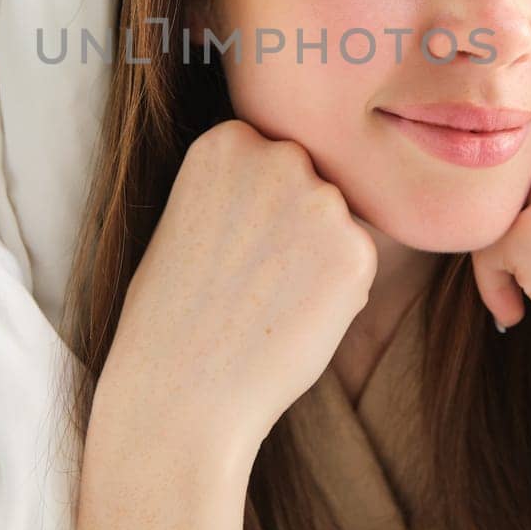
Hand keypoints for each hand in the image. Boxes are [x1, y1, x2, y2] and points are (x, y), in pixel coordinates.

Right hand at [99, 118, 377, 457]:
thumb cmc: (172, 313)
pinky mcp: (358, 251)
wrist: (180, 390)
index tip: (231, 245)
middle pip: (311, 182)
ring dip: (319, 257)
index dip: (256, 208)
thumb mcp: (188, 215)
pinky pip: (358, 263)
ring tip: (268, 302)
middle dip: (295, 223)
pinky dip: (337, 293)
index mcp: (228, 138)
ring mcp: (322, 200)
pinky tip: (292, 320)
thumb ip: (240, 186)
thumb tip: (294, 182)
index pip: (272, 159)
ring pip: (338, 223)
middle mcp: (278, 155)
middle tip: (253, 278)